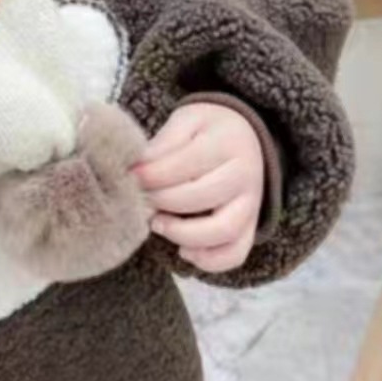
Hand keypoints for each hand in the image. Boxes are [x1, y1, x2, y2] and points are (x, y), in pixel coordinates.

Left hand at [134, 102, 264, 272]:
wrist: (246, 137)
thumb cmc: (209, 131)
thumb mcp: (187, 120)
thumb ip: (165, 142)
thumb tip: (137, 168)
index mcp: (227, 143)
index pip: (186, 164)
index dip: (152, 174)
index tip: (131, 176)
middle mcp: (244, 175)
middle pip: (201, 197)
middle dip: (162, 201)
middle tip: (140, 199)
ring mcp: (251, 204)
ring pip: (222, 231)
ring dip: (183, 233)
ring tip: (157, 224)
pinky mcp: (250, 227)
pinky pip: (235, 254)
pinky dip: (209, 260)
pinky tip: (184, 250)